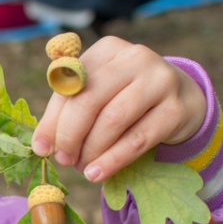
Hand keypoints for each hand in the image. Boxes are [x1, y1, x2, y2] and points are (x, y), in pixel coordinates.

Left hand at [31, 37, 206, 181]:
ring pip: (112, 121)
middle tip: (64, 160)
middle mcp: (134, 58)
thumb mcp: (96, 95)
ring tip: (81, 167)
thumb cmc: (125, 97)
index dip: (52, 121)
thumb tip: (40, 145)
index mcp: (106, 50)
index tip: (41, 148)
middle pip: (89, 101)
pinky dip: (112, 160)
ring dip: (91, 150)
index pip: (70, 87)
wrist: (182, 98)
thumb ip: (66, 113)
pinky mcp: (176, 109)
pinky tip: (97, 174)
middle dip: (70, 137)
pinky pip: (137, 139)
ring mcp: (160, 81)